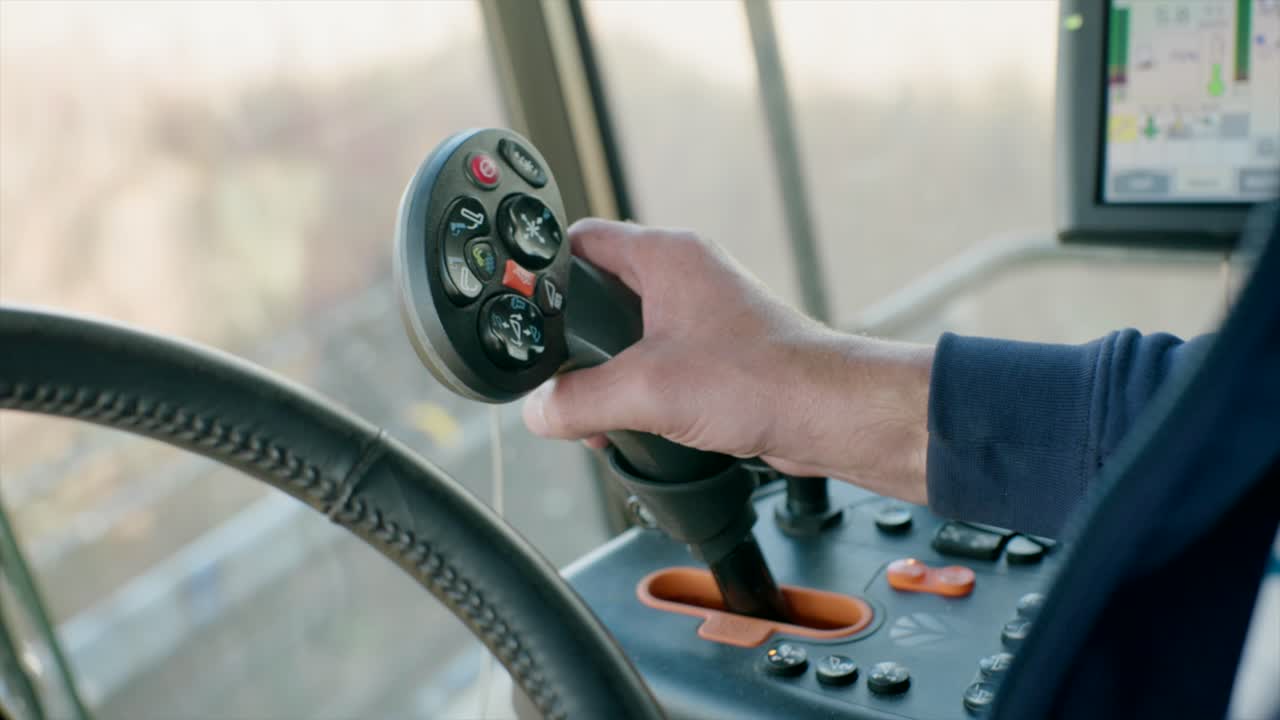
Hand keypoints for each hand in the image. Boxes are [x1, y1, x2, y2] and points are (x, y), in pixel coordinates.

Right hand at [522, 219, 933, 503]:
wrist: (827, 414)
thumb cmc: (761, 379)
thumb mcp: (647, 390)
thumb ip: (579, 400)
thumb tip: (541, 411)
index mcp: (666, 256)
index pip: (581, 240)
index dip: (542, 269)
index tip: (517, 305)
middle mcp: (684, 275)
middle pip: (599, 292)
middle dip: (573, 339)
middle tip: (554, 371)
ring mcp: (701, 313)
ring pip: (627, 334)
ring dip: (605, 373)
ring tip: (594, 410)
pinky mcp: (715, 352)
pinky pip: (656, 362)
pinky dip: (636, 391)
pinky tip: (630, 426)